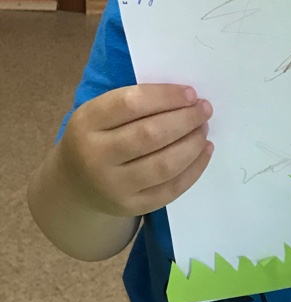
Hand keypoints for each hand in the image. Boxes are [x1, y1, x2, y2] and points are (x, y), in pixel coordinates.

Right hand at [58, 84, 213, 217]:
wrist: (75, 185)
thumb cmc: (97, 137)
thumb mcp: (100, 114)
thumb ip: (136, 102)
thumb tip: (187, 97)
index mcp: (87, 123)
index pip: (131, 103)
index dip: (166, 96)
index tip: (191, 93)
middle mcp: (95, 157)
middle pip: (150, 135)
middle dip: (186, 119)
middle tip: (204, 109)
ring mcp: (113, 186)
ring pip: (164, 165)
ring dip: (193, 143)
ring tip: (203, 128)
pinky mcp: (130, 207)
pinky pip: (170, 189)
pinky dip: (195, 168)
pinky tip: (204, 150)